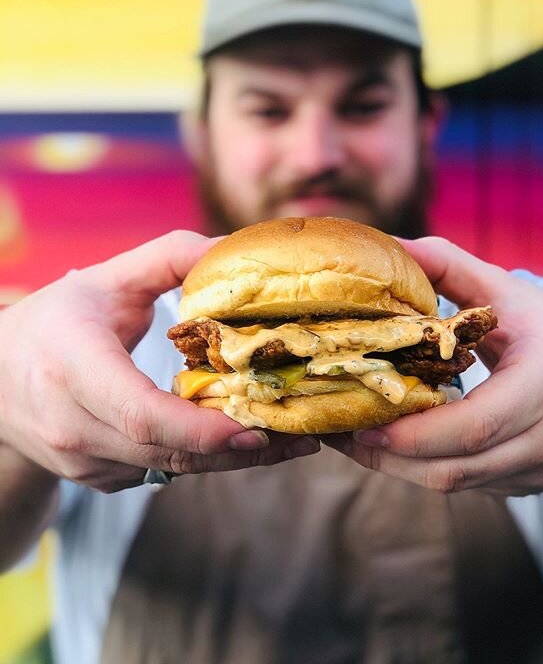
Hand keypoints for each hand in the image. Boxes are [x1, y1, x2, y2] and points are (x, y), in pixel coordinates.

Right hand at [0, 231, 318, 492]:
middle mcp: (72, 426)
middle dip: (240, 449)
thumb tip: (234, 249)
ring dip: (233, 460)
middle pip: (169, 452)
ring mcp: (83, 462)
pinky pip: (161, 474)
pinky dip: (206, 460)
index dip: (205, 429)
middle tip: (301, 435)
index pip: (143, 414)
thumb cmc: (54, 323)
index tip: (260, 427)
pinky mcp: (98, 479)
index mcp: (73, 368)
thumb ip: (169, 257)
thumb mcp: (104, 279)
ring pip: (171, 470)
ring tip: (290, 440)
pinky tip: (244, 441)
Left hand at [324, 237, 542, 495]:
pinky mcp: (523, 487)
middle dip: (388, 455)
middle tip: (338, 428)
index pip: (477, 424)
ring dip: (396, 466)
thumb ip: (452, 268)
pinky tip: (390, 443)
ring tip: (351, 436)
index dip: (415, 432)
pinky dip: (420, 467)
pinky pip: (463, 484)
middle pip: (455, 467)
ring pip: (453, 483)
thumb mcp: (514, 294)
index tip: (363, 420)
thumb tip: (393, 248)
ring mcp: (535, 471)